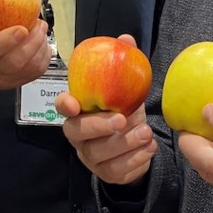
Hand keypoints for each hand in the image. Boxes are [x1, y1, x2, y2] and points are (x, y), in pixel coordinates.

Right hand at [0, 7, 50, 93]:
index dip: (7, 40)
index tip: (22, 28)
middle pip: (14, 62)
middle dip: (32, 41)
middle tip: (38, 24)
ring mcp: (3, 80)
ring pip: (29, 69)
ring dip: (40, 47)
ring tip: (40, 30)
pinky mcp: (16, 82)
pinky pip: (36, 72)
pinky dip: (44, 56)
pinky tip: (41, 42)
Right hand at [57, 34, 156, 185]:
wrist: (136, 143)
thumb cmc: (123, 110)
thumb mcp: (125, 88)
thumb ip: (123, 64)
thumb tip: (126, 39)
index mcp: (79, 110)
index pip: (63, 106)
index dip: (65, 104)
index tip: (74, 103)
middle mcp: (78, 134)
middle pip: (77, 132)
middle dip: (98, 126)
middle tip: (122, 119)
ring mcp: (90, 156)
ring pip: (99, 154)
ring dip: (124, 143)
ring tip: (146, 132)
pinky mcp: (106, 174)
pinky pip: (116, 171)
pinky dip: (135, 159)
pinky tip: (149, 148)